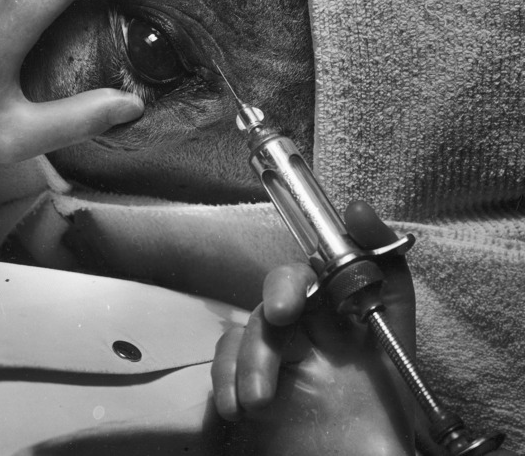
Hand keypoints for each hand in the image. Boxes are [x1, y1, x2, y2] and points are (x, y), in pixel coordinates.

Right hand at [212, 201, 416, 453]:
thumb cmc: (382, 409)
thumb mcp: (395, 341)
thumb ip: (388, 278)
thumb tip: (360, 208)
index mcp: (338, 312)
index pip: (309, 274)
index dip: (293, 280)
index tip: (291, 304)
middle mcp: (305, 326)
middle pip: (276, 293)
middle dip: (273, 302)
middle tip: (278, 321)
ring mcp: (275, 353)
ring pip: (246, 330)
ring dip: (248, 361)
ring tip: (258, 403)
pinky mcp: (246, 379)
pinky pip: (224, 363)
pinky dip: (223, 381)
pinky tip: (236, 409)